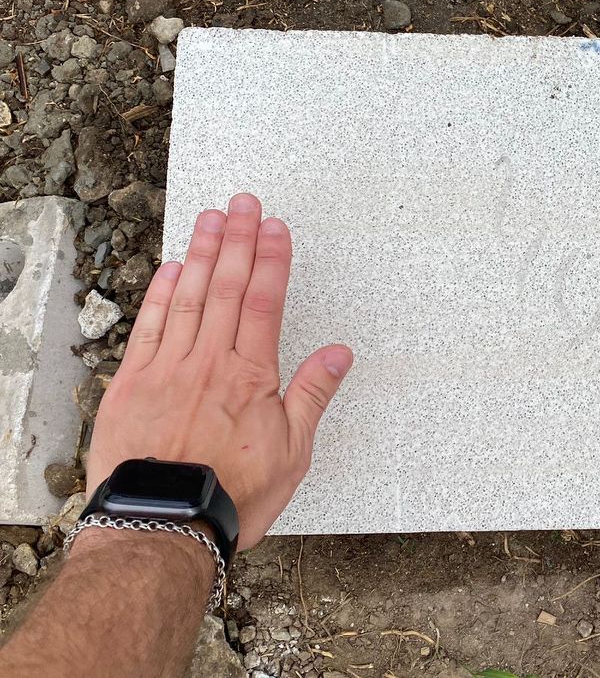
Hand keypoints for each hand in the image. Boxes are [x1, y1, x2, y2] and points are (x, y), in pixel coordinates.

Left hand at [87, 193, 352, 548]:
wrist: (163, 525)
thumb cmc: (232, 494)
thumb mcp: (293, 452)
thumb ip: (313, 395)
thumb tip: (339, 354)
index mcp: (251, 376)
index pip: (264, 301)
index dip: (271, 259)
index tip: (275, 227)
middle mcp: (208, 362)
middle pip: (225, 287)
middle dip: (237, 240)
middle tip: (243, 203)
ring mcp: (167, 369)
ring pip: (186, 297)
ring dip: (198, 254)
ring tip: (210, 219)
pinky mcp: (131, 385)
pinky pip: (147, 327)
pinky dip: (158, 294)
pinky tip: (168, 269)